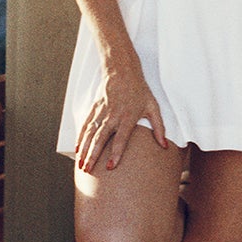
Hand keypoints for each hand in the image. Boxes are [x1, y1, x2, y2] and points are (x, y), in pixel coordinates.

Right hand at [76, 59, 166, 174]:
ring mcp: (101, 112)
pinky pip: (85, 126)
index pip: (121, 139)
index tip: (110, 167)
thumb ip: (159, 127)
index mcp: (128, 117)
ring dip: (85, 150)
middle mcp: (112, 116)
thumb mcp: (153, 107)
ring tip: (81, 165)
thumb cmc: (140, 90)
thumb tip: (164, 146)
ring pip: (90, 134)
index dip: (115, 153)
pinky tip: (78, 150)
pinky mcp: (94, 109)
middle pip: (100, 139)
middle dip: (93, 156)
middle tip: (88, 171)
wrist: (122, 70)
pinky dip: (81, 138)